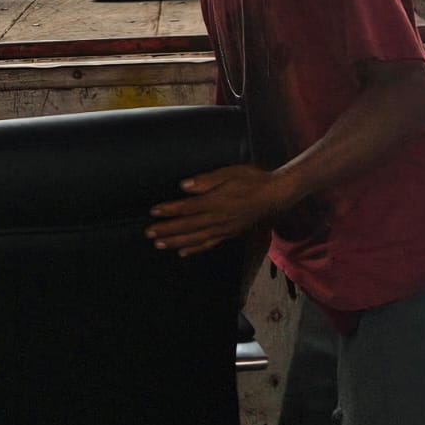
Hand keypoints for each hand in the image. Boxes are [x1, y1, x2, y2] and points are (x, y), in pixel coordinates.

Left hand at [147, 164, 291, 256]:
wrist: (276, 196)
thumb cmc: (253, 179)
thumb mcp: (231, 172)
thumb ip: (207, 180)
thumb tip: (185, 186)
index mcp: (216, 201)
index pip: (187, 208)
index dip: (169, 210)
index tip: (153, 212)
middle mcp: (218, 218)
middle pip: (187, 226)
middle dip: (167, 230)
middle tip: (149, 233)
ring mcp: (224, 228)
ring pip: (195, 238)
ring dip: (176, 242)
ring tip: (159, 244)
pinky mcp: (229, 233)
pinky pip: (209, 244)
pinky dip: (194, 249)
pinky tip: (182, 252)